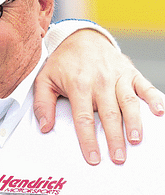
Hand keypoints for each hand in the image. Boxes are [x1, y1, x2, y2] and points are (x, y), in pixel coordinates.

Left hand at [33, 29, 163, 164]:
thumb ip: (42, 104)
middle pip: (109, 114)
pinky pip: (145, 86)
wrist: (80, 36)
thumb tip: (45, 127)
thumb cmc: (62, 61)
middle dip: (114, 138)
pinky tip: (158, 112)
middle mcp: (100, 81)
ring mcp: (117, 76)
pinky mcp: (130, 72)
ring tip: (135, 141)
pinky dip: (154, 98)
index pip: (83, 118)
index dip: (88, 139)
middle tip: (118, 158)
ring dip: (134, 123)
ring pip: (128, 102)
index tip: (92, 157)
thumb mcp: (44, 80)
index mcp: (78, 85)